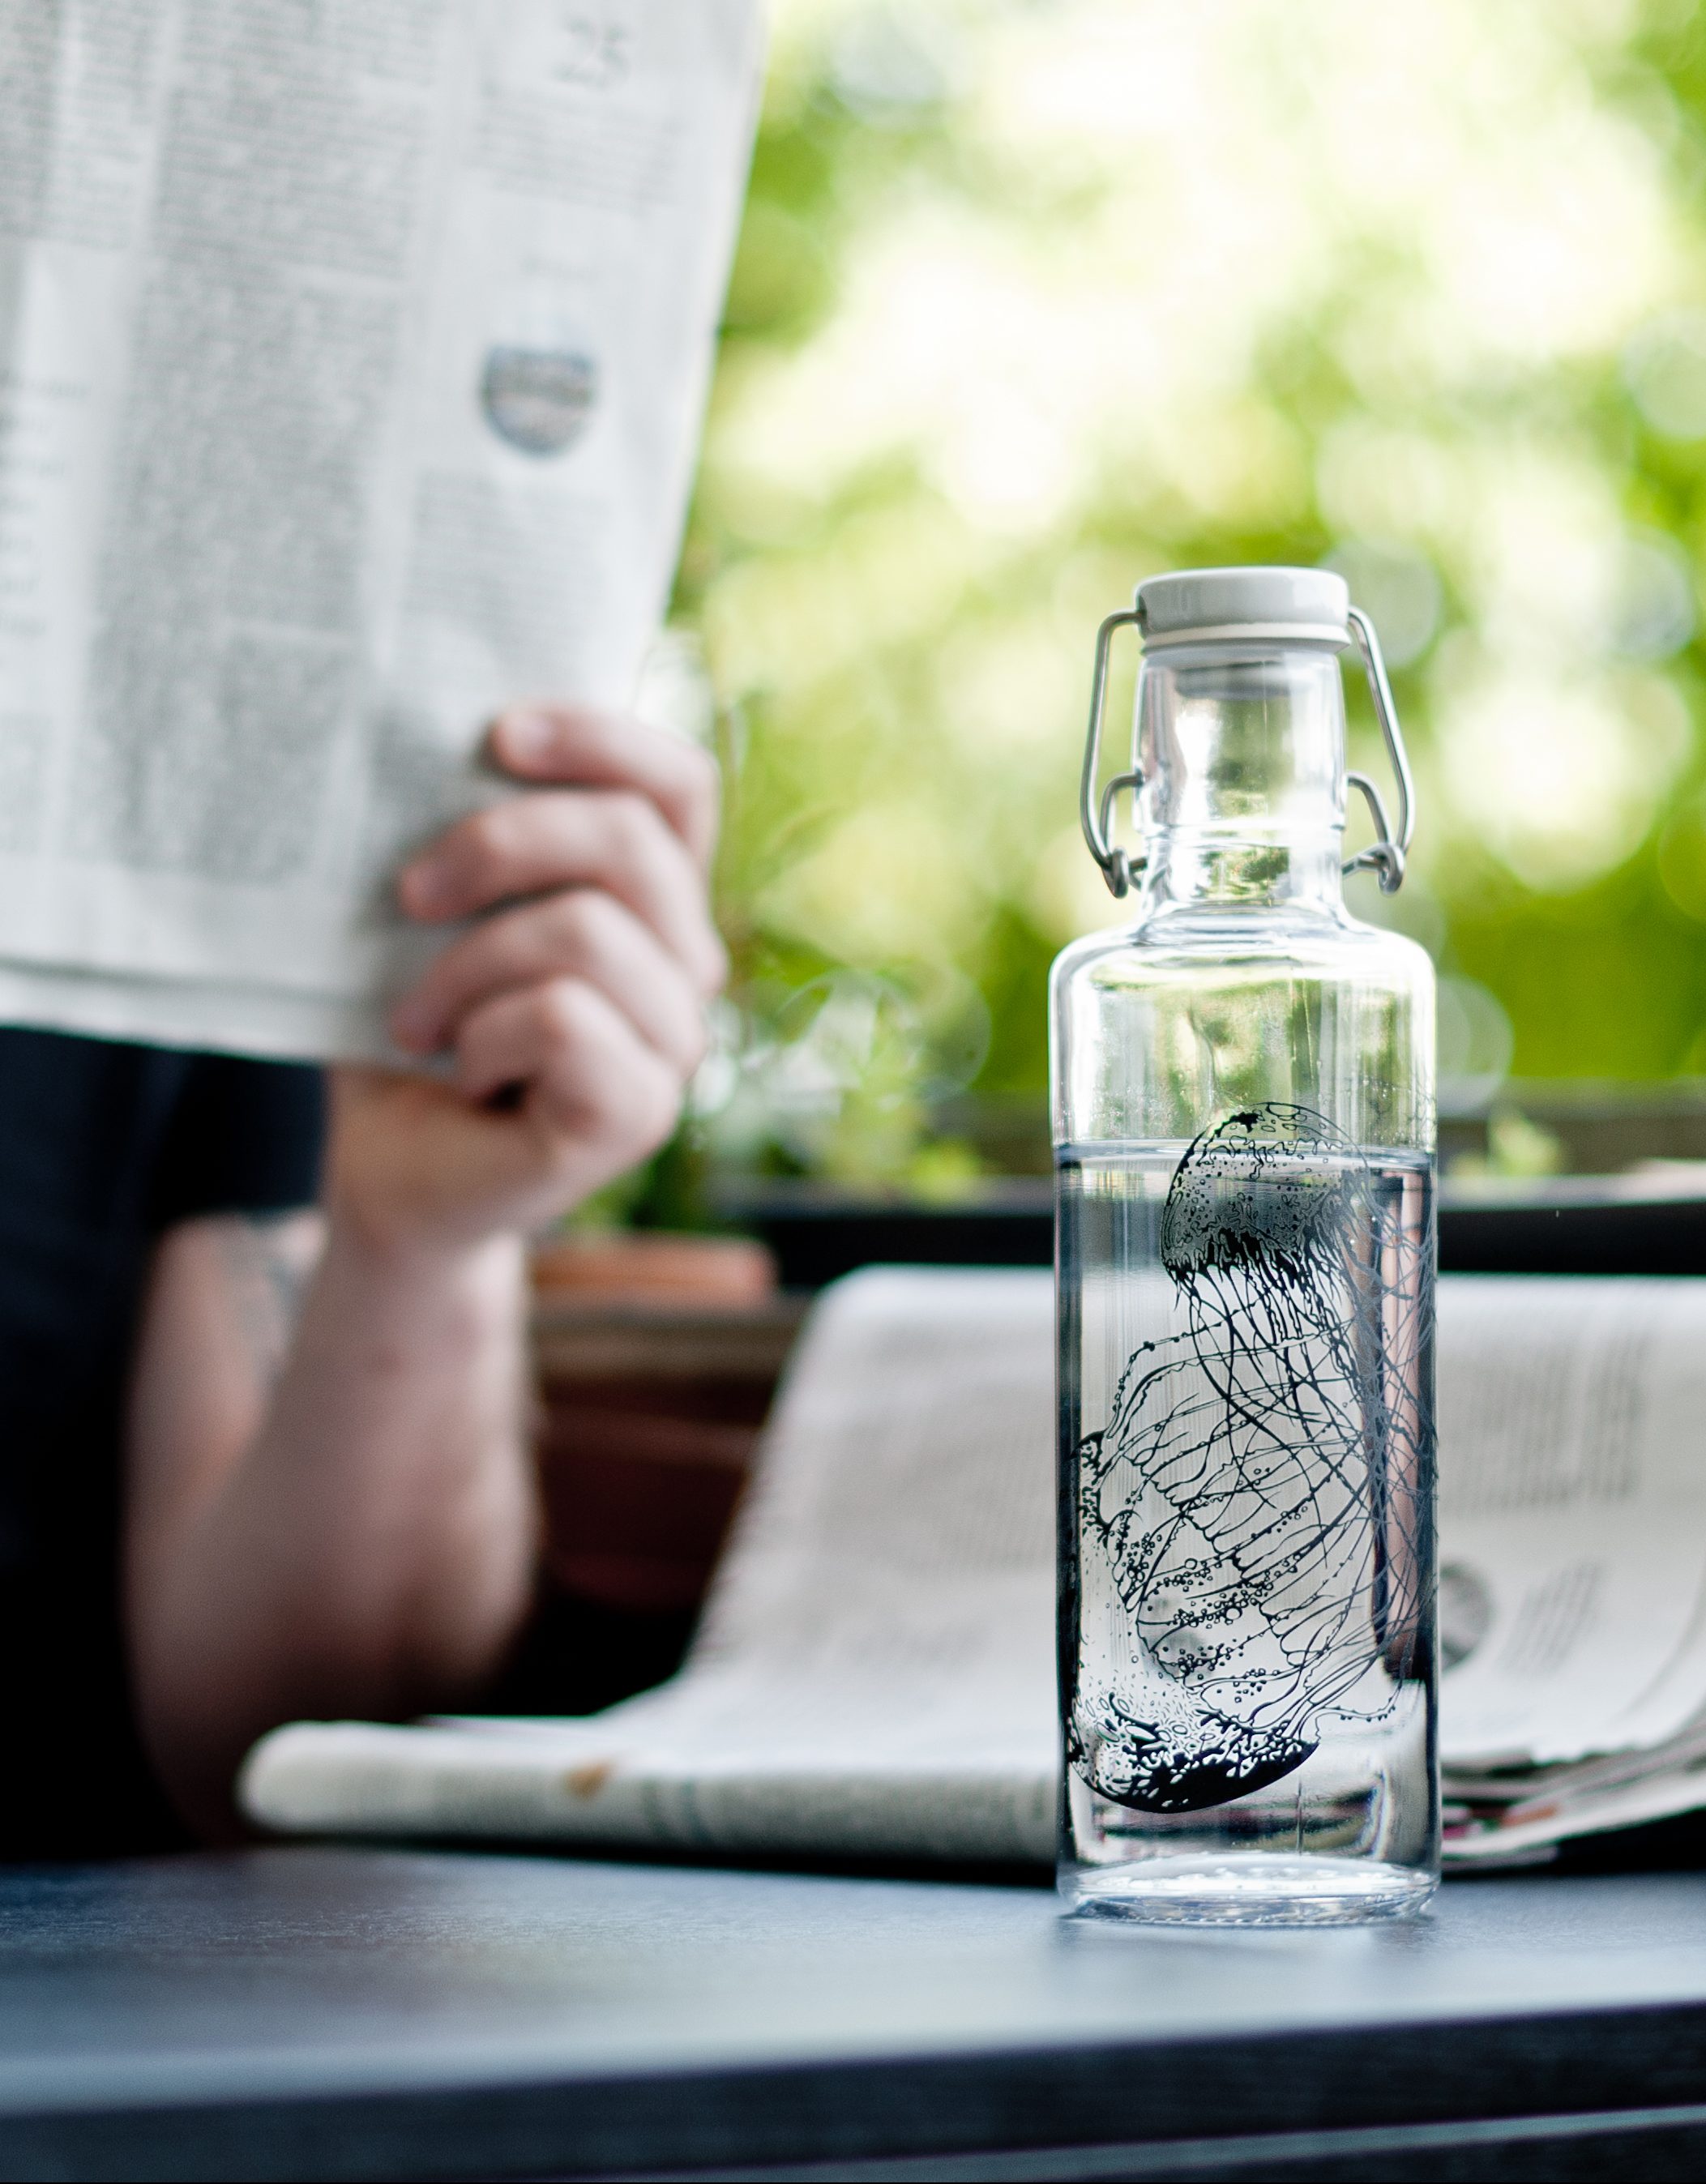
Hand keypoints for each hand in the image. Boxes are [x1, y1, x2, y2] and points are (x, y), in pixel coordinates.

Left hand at [325, 705, 724, 1257]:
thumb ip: (462, 840)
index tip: (497, 734)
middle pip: (630, 839)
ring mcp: (674, 1043)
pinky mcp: (641, 1112)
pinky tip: (462, 1073)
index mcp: (651, 901)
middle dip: (498, 844)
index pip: (678, 786)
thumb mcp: (431, 919)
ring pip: (587, 931)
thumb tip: (422, 740)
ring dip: (465, 966)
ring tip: (415, 1020)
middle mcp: (684, 965)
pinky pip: (563, 1017)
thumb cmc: (413, 1037)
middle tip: (408, 894)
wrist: (393, 1178)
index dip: (604, 737)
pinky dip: (485, 1036)